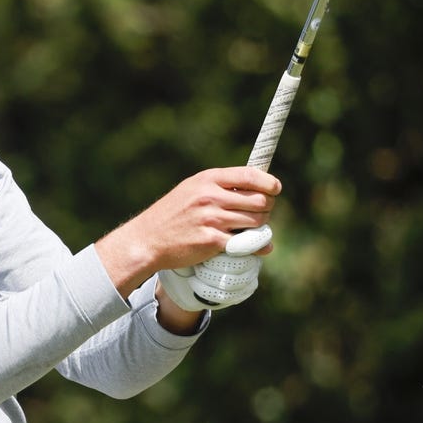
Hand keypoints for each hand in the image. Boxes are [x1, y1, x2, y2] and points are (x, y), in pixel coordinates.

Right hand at [95, 167, 280, 296]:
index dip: (269, 182)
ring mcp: (212, 219)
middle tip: (259, 215)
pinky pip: (246, 243)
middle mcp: (210, 197)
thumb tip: (257, 190)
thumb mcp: (191, 189)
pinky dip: (254, 246)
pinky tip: (252, 247)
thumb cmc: (171, 214)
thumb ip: (220, 187)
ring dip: (260, 228)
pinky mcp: (212, 241)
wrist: (147, 240)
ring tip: (251, 230)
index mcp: (207, 180)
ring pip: (257, 222)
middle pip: (259, 200)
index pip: (250, 175)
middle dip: (266, 208)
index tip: (275, 189)